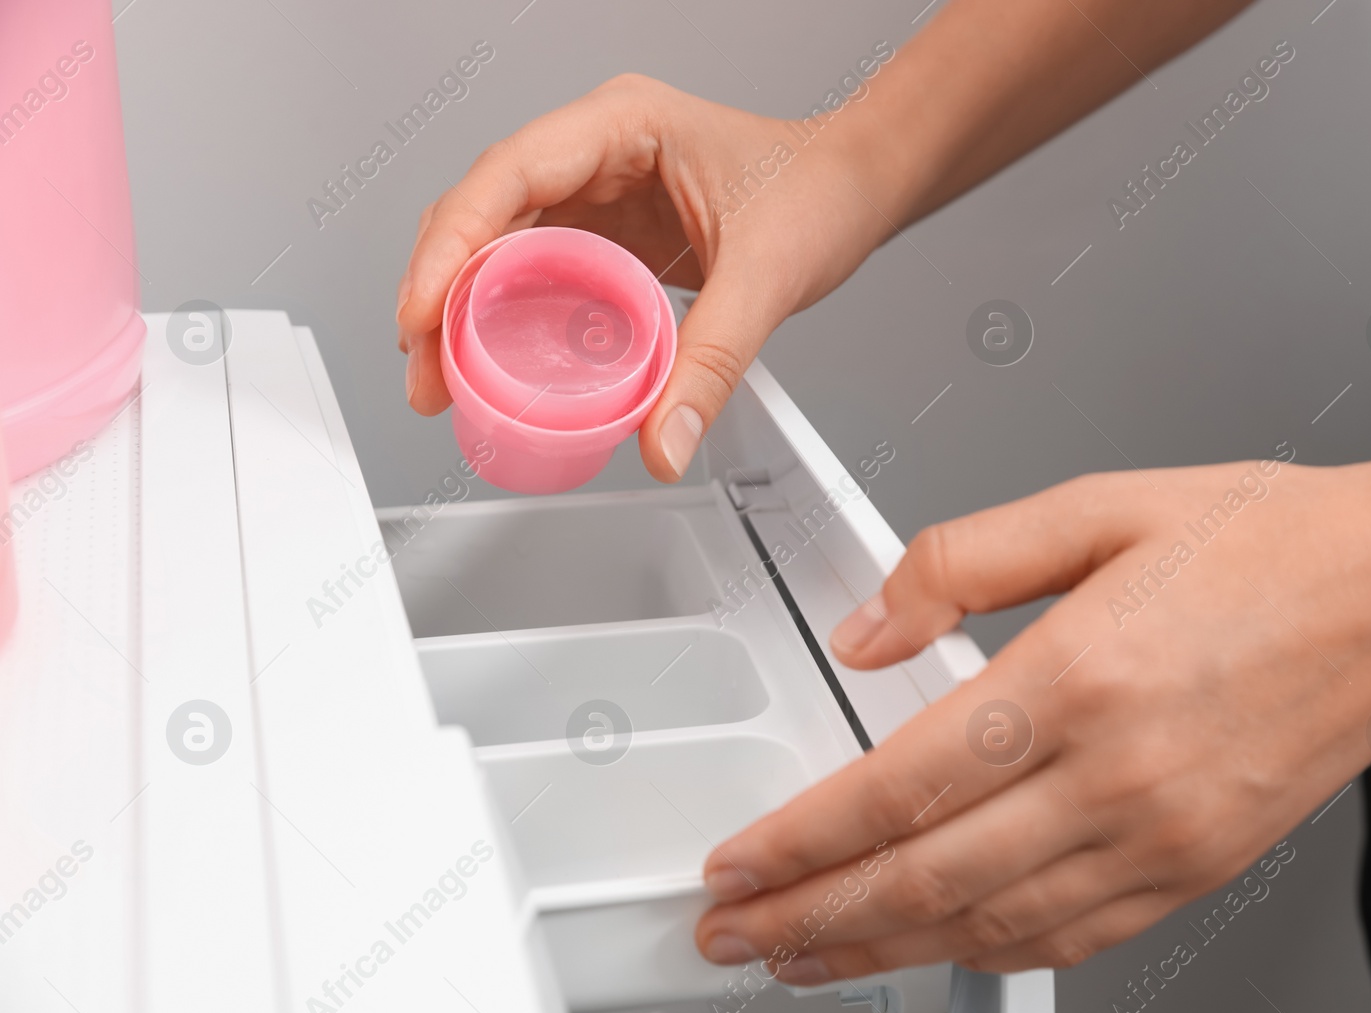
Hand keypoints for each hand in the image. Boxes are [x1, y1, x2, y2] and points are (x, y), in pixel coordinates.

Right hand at [396, 74, 890, 480]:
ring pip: (498, 243)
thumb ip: (713, 364)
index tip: (423, 313)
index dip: (451, 246)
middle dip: (439, 292)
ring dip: (462, 310)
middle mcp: (597, 151)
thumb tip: (663, 441)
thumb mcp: (768, 277)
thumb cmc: (822, 187)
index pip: (507, 176)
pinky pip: (536, 271)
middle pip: (483, 213)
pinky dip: (507, 317)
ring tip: (442, 381)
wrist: (859, 185)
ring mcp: (598, 190)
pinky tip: (493, 365)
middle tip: (425, 373)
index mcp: (623, 126)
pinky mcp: (608, 233)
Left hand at [693, 447, 1370, 980]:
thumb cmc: (1268, 541)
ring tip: (805, 953)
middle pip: (923, 879)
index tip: (738, 864)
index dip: (798, 840)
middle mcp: (1117, 776)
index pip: (895, 788)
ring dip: (880, 950)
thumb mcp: (1096, 505)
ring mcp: (1162, 839)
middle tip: (734, 931)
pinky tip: (932, 949)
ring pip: (987, 926)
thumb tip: (867, 630)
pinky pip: (1069, 937)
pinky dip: (984, 953)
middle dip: (809, 916)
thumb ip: (959, 563)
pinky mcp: (1197, 869)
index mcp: (1077, 677)